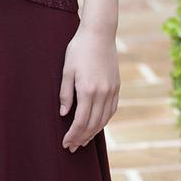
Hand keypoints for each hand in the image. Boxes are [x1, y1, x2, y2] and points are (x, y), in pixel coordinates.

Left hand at [59, 26, 119, 152]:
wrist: (99, 33)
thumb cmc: (79, 49)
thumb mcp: (67, 69)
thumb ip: (65, 93)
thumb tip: (64, 114)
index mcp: (87, 90)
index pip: (80, 121)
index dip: (73, 135)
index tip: (66, 143)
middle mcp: (102, 93)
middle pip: (93, 124)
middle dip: (82, 138)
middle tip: (72, 147)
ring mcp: (111, 90)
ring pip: (104, 119)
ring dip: (93, 132)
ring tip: (83, 140)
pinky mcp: (116, 86)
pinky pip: (111, 110)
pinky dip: (104, 121)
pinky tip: (97, 125)